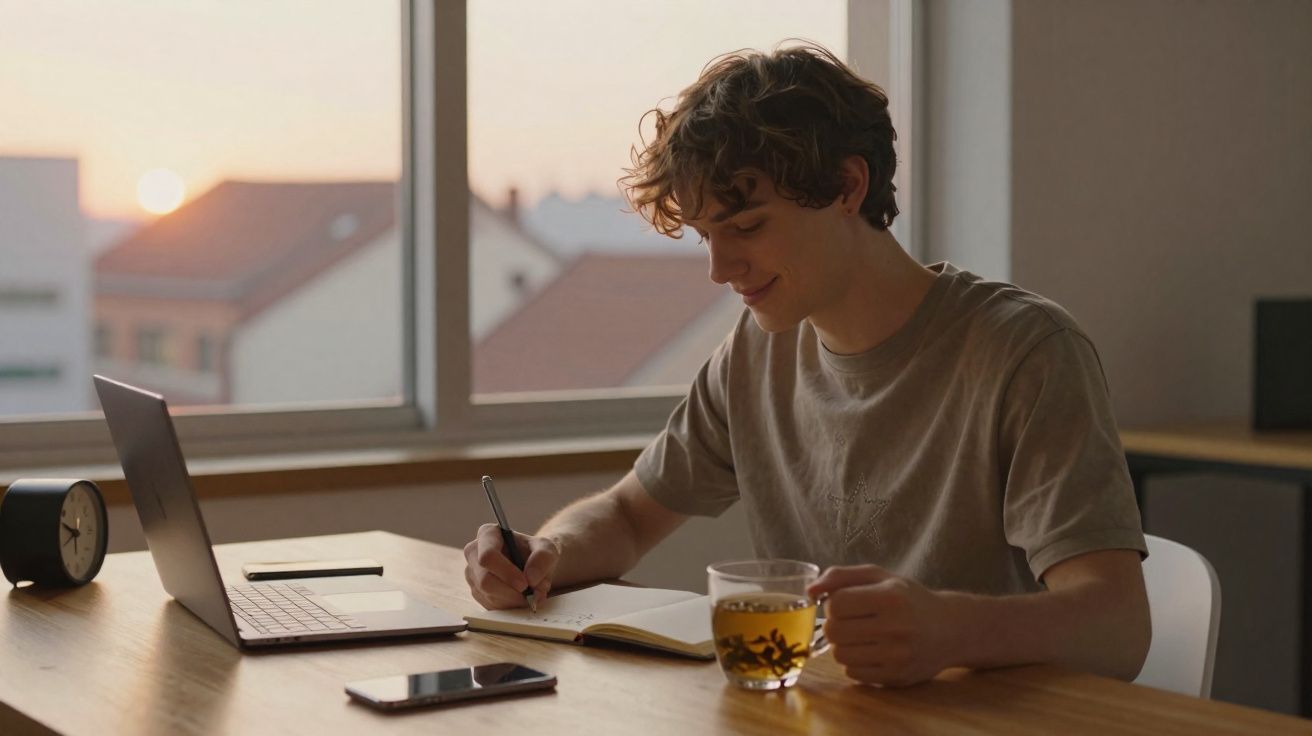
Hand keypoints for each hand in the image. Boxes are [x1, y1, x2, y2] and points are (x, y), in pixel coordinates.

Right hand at [463, 523, 559, 609]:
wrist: (534, 565)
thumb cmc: (536, 552)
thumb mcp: (547, 549)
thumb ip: (543, 558)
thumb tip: (531, 578)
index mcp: (488, 534)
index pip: (488, 556)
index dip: (506, 572)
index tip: (525, 583)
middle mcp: (474, 553)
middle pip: (485, 580)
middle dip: (511, 592)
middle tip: (530, 595)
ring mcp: (472, 574)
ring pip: (488, 595)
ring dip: (513, 600)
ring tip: (530, 593)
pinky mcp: (476, 591)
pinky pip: (490, 606)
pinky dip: (510, 606)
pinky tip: (520, 597)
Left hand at [808, 565, 958, 686]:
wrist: (951, 629)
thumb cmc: (908, 598)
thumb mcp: (879, 576)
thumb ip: (840, 576)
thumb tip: (809, 591)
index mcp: (891, 597)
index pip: (836, 604)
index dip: (834, 603)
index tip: (847, 603)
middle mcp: (896, 627)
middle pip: (833, 631)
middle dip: (836, 624)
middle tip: (852, 621)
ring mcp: (897, 656)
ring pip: (839, 654)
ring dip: (843, 645)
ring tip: (862, 636)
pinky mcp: (896, 677)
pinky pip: (852, 673)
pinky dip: (855, 662)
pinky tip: (871, 651)